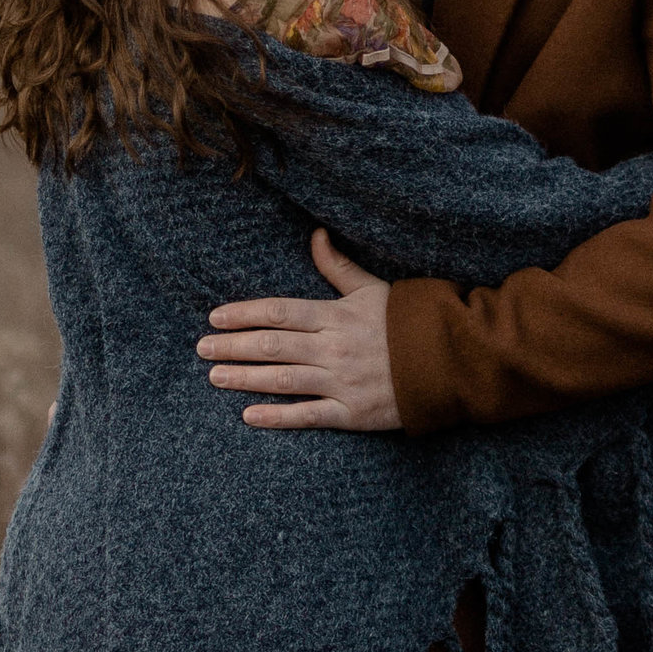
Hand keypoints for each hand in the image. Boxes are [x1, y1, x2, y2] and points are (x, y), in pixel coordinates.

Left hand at [198, 232, 397, 429]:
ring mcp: (342, 382)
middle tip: (202, 348)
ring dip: (244, 378)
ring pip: (283, 379)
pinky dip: (277, 417)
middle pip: (272, 345)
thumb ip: (338, 266)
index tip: (215, 317)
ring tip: (215, 376)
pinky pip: (308, 416)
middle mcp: (334, 348)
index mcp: (337, 316)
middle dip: (232, 346)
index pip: (279, 312)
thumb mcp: (373, 288)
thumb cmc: (408, 323)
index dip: (243, 314)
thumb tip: (315, 235)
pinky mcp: (352, 413)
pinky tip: (248, 415)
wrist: (450, 362)